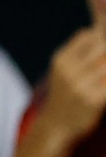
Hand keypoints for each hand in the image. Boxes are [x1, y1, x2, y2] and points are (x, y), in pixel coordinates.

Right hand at [36, 28, 105, 148]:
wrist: (56, 126)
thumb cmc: (64, 94)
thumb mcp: (62, 70)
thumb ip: (78, 52)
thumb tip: (97, 30)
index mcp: (60, 60)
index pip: (88, 35)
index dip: (100, 37)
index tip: (102, 47)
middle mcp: (69, 71)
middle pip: (103, 47)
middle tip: (103, 65)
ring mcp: (81, 86)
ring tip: (102, 77)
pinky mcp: (94, 100)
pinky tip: (105, 86)